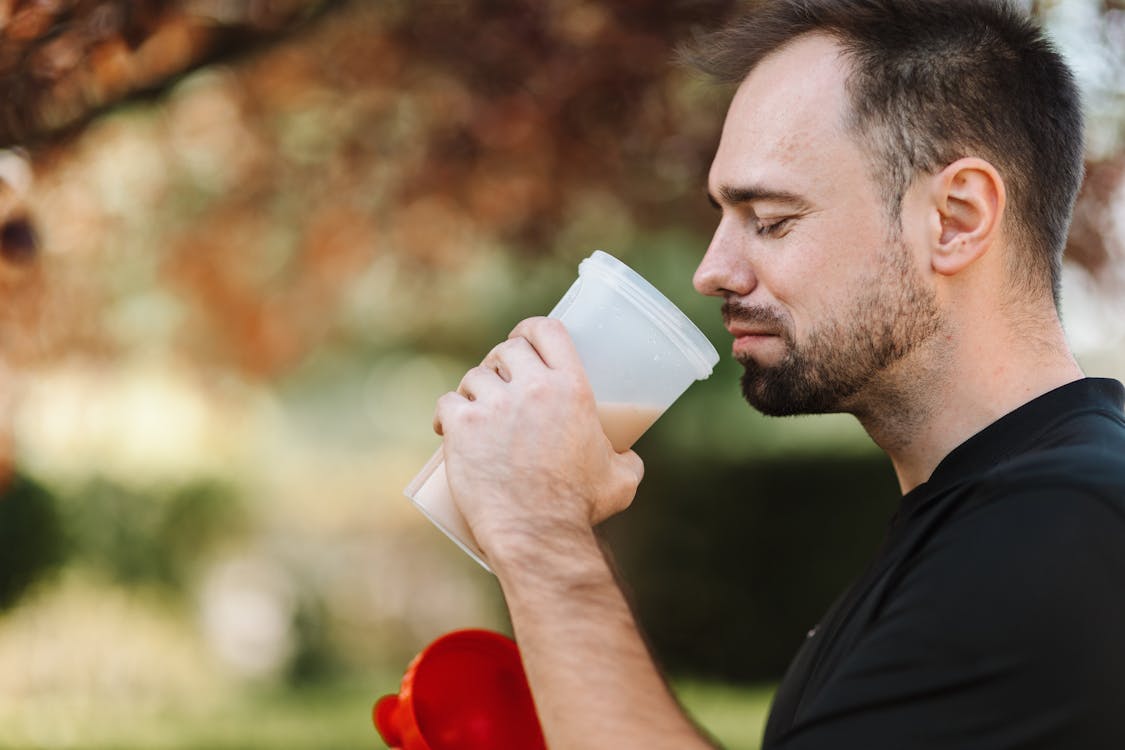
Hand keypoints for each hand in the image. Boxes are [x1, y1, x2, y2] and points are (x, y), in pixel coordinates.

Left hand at [433, 317, 643, 563]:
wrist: (538, 532)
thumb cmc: (580, 508)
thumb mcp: (622, 478)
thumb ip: (628, 459)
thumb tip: (627, 456)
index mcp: (573, 387)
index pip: (547, 330)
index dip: (530, 328)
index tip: (522, 338)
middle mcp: (532, 388)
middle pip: (507, 350)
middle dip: (500, 361)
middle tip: (499, 382)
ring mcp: (494, 406)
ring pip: (474, 376)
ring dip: (474, 389)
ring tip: (476, 410)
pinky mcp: (462, 428)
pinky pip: (446, 403)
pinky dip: (444, 414)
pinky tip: (443, 425)